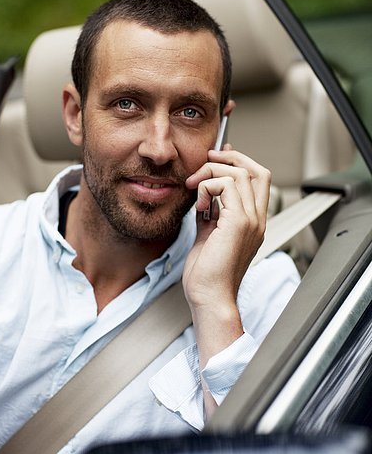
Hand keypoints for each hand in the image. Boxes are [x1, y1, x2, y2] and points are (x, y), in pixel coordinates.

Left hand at [183, 145, 270, 310]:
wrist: (209, 297)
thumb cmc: (207, 274)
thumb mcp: (208, 234)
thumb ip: (211, 213)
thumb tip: (205, 193)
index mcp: (253, 222)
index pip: (259, 179)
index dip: (240, 161)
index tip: (217, 157)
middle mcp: (257, 219)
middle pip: (256, 170)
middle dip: (229, 158)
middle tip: (206, 160)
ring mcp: (251, 221)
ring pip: (240, 174)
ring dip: (211, 173)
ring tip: (195, 187)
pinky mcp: (238, 223)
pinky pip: (226, 186)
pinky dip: (208, 187)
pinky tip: (199, 206)